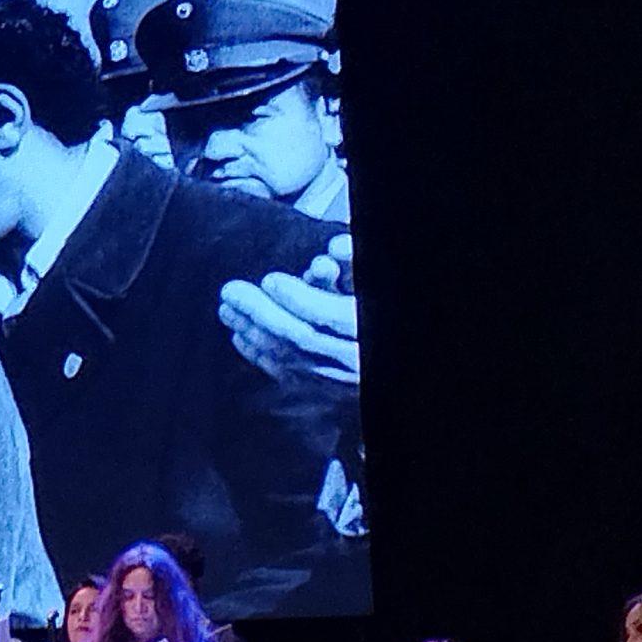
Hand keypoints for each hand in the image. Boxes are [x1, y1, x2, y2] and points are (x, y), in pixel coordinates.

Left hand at [220, 236, 358, 387]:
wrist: (413, 357)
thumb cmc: (369, 307)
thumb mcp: (369, 285)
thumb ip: (354, 267)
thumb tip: (335, 247)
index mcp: (368, 328)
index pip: (334, 318)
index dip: (300, 298)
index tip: (270, 280)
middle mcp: (357, 358)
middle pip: (306, 338)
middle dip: (263, 313)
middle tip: (231, 291)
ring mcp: (342, 381)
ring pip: (294, 361)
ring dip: (255, 333)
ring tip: (228, 311)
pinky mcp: (327, 393)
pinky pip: (291, 378)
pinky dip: (262, 356)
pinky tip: (241, 339)